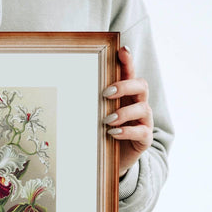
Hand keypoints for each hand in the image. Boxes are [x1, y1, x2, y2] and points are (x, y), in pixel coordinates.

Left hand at [102, 46, 153, 177]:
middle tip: (106, 93)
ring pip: (143, 108)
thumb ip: (91, 103)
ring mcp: (144, 121)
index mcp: (126, 95)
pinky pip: (142, 131)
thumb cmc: (102, 134)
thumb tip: (66, 88)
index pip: (130, 73)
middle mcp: (138, 104)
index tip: (121, 51)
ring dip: (124, 112)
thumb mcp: (96, 116)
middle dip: (125, 86)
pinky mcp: (144, 138)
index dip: (128, 61)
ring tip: (107, 120)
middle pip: (142, 85)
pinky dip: (127, 131)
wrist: (111, 160)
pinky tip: (113, 133)